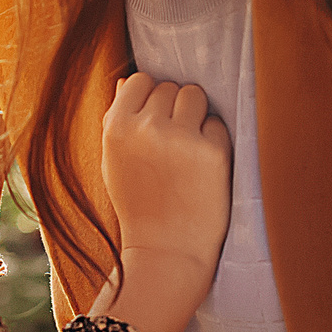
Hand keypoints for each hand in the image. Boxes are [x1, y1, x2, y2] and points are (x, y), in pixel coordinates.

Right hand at [91, 74, 229, 331]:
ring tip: (189, 149)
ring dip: (196, 116)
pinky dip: (214, 141)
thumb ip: (117, 119)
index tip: (155, 123)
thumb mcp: (114, 162)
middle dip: (175, 109)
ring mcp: (180, 138)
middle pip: (171, 87)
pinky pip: (217, 124)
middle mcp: (146, 128)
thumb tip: (128, 80)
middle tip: (174, 144)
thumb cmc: (138, 204)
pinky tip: (203, 168)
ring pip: (195, 96)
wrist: (165, 251)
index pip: (142, 80)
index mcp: (116, 128)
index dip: (151, 99)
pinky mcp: (212, 151)